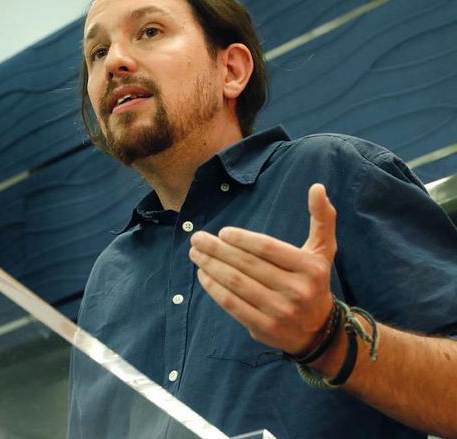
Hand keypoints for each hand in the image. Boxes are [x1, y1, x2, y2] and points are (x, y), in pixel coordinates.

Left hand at [188, 183, 337, 354]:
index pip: (268, 249)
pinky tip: (203, 275)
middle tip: (197, 239)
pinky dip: (214, 289)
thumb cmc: (313, 281)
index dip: (242, 239)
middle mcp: (297, 290)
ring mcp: (280, 311)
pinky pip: (232, 305)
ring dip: (211, 266)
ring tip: (195, 254)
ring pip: (237, 284)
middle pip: (248, 265)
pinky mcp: (265, 328)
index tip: (222, 232)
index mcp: (311, 268)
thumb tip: (317, 187)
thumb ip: (322, 219)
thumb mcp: (323, 251)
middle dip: (217, 250)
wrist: (318, 331)